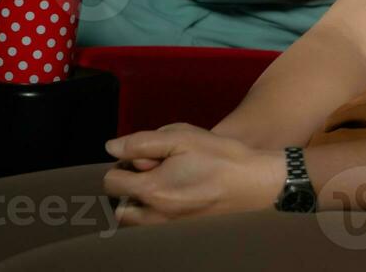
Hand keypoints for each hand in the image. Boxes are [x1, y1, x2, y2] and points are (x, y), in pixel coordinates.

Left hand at [103, 123, 285, 225]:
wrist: (253, 181)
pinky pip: (152, 223)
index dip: (124, 163)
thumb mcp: (181, 137)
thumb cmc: (219, 156)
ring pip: (134, 219)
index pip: (112, 181)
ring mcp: (168, 224)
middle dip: (128, 186)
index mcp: (152, 189)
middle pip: (118, 206)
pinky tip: (178, 190)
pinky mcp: (180, 227)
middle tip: (154, 169)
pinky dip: (155, 209)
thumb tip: (111, 147)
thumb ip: (142, 142)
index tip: (145, 155)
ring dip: (138, 201)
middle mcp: (154, 213)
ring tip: (163, 182)